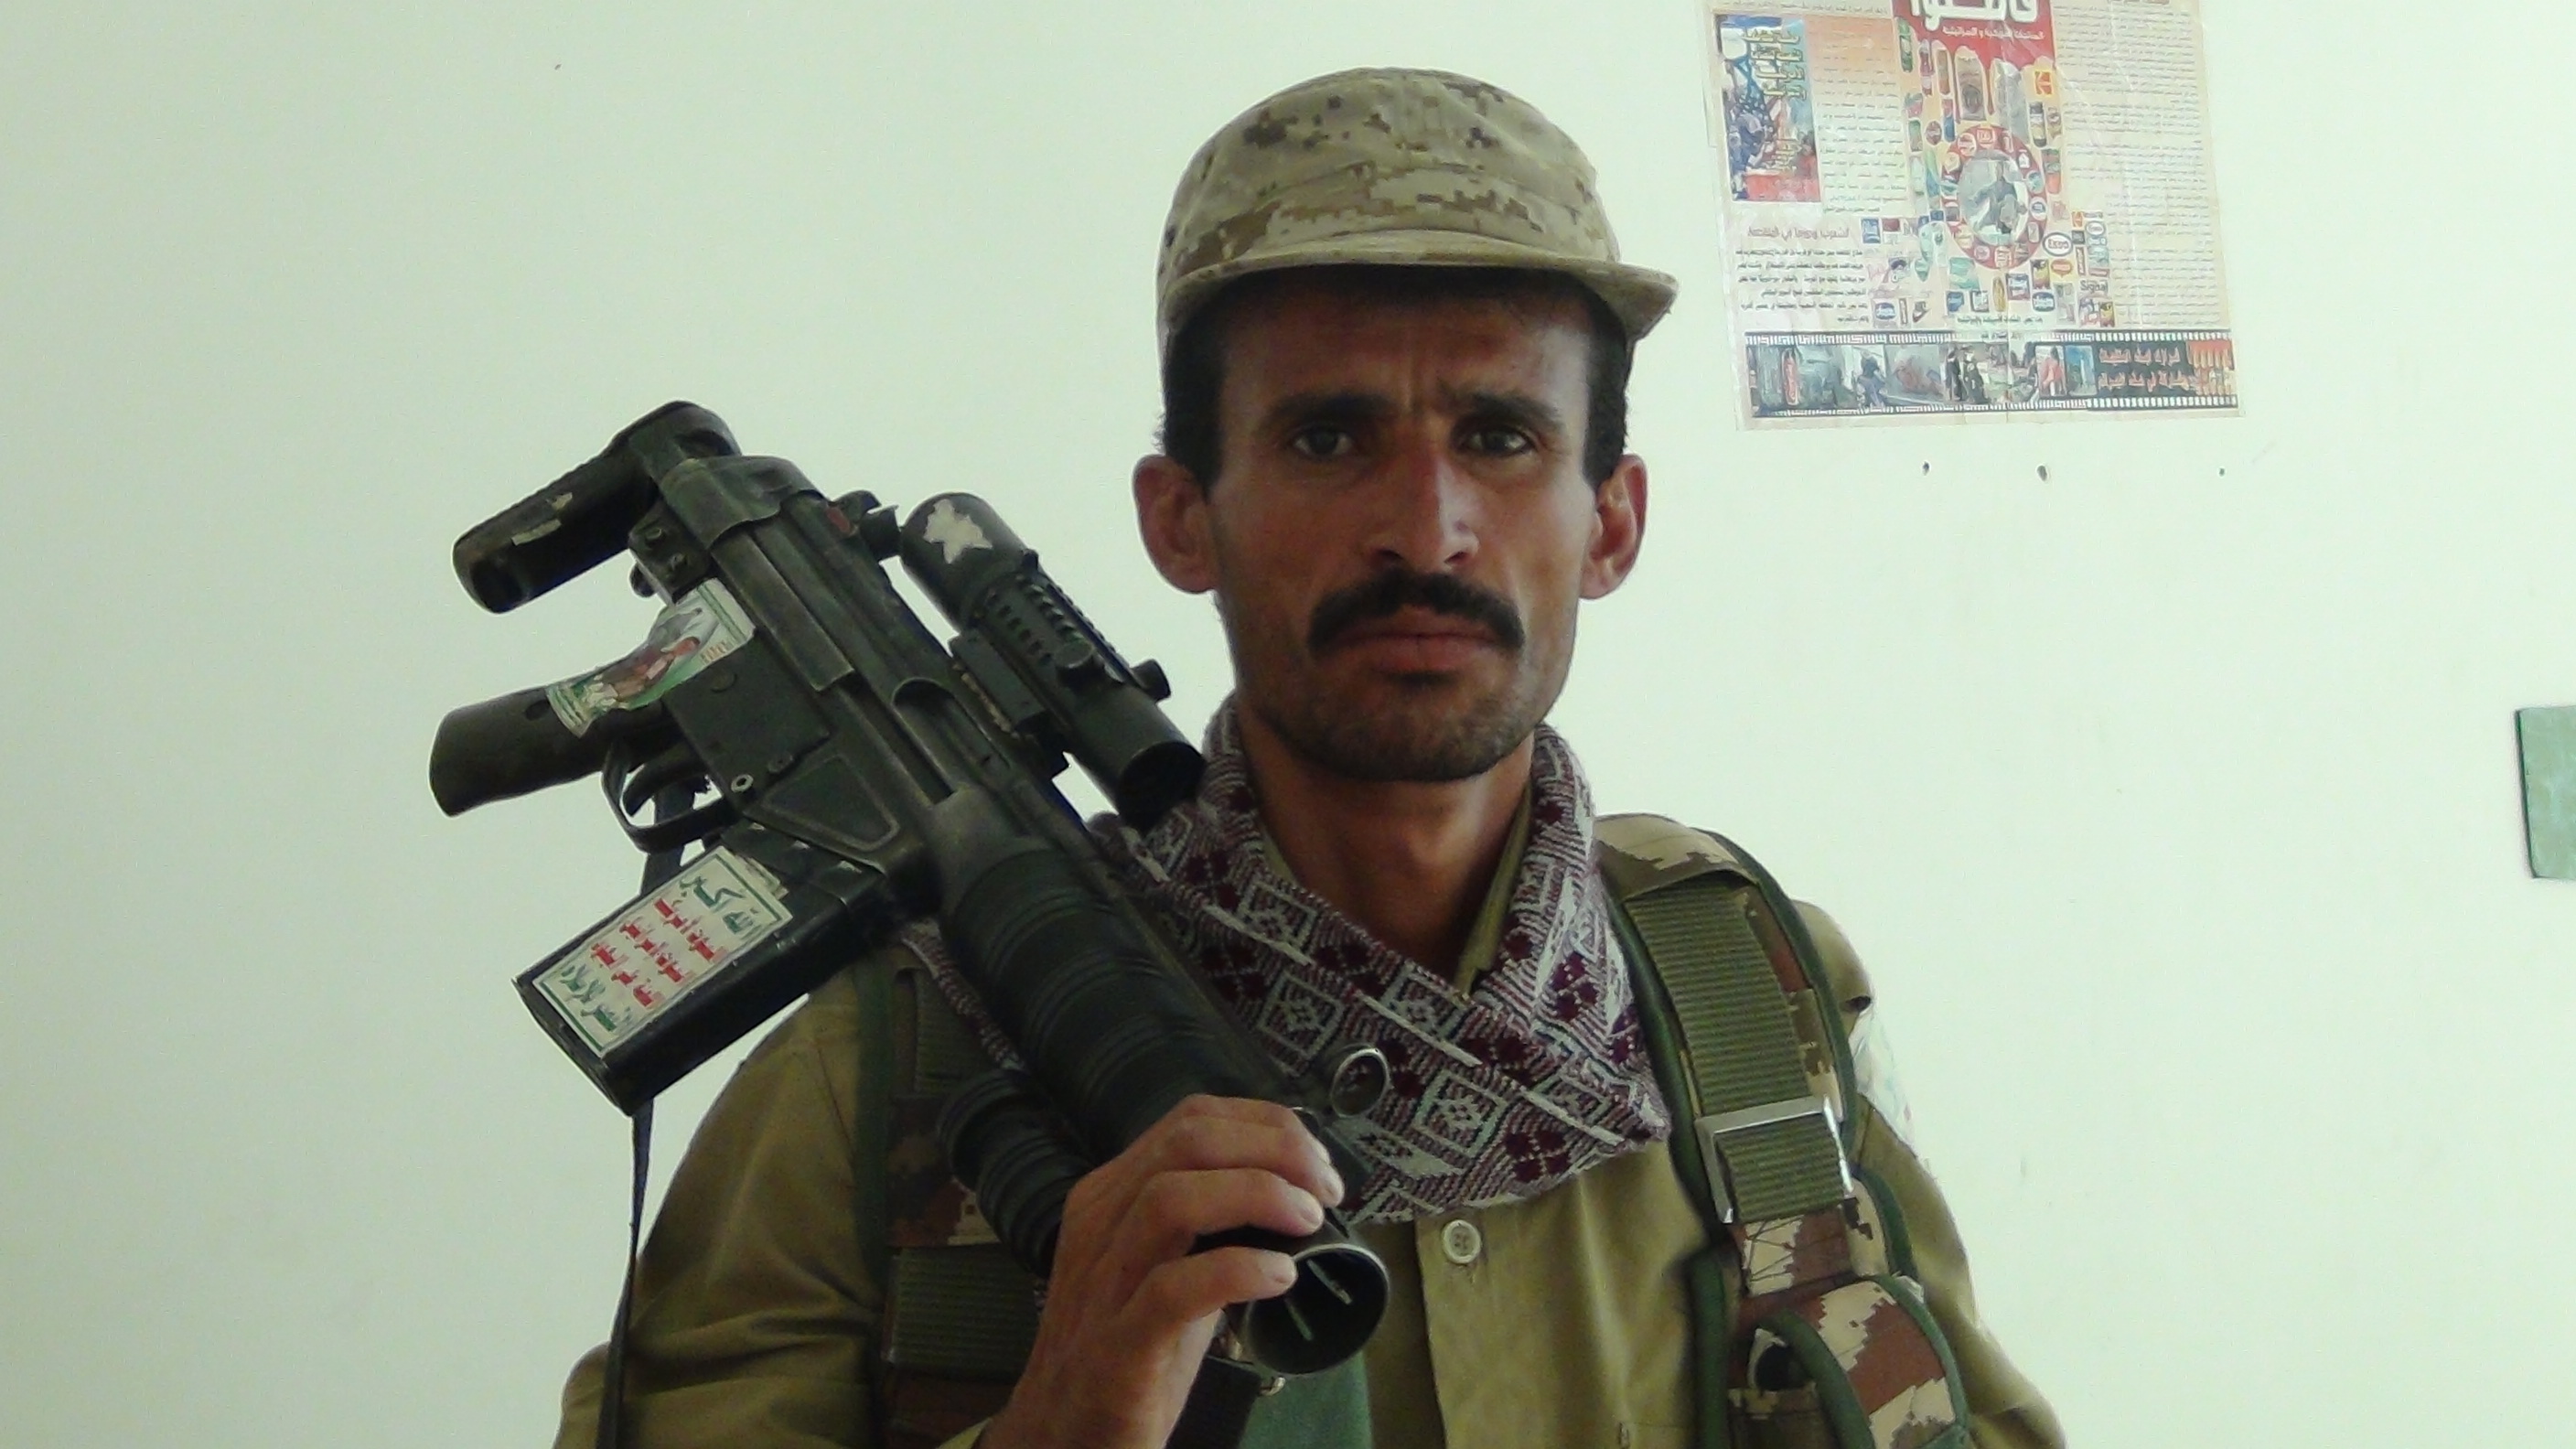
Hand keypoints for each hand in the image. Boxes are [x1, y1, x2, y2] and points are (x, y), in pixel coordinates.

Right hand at [978, 1095, 1345, 1448]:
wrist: (1063, 1434)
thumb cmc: (1126, 1349)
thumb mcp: (1165, 1266)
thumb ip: (1210, 1224)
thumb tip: (1297, 1194)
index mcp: (1112, 1195)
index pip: (1193, 1119)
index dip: (1268, 1126)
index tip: (1317, 1164)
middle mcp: (1101, 1224)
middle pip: (1188, 1140)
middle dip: (1274, 1149)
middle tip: (1326, 1189)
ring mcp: (1104, 1284)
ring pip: (1172, 1198)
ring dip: (1258, 1195)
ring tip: (1307, 1222)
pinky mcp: (1116, 1347)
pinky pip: (1173, 1288)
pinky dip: (1237, 1270)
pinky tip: (1279, 1277)